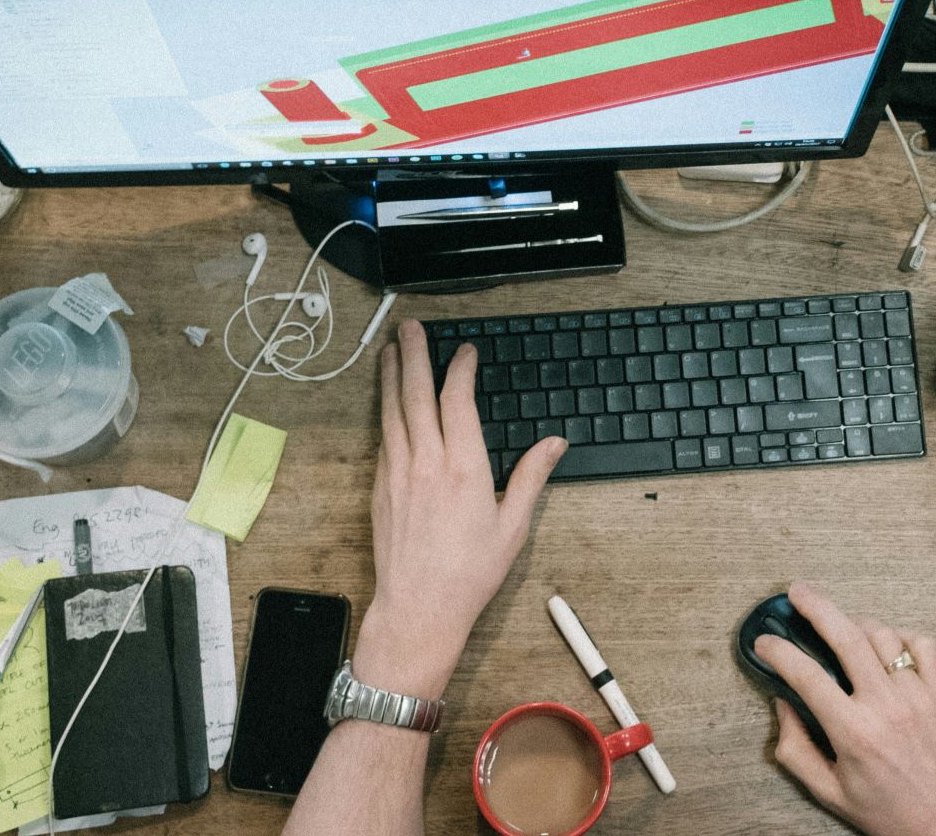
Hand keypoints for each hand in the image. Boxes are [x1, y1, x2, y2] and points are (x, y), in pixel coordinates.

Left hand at [354, 320, 565, 696]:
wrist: (418, 608)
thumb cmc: (468, 574)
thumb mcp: (513, 527)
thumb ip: (532, 478)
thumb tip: (555, 444)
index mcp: (465, 470)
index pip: (458, 401)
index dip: (460, 370)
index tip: (465, 352)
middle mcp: (427, 464)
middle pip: (416, 395)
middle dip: (414, 355)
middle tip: (410, 327)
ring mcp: (398, 474)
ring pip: (393, 411)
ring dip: (392, 376)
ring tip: (392, 349)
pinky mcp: (380, 488)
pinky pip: (383, 437)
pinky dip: (385, 410)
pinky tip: (387, 400)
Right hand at [759, 583, 935, 835]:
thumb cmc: (891, 814)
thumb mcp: (830, 792)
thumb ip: (796, 750)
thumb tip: (782, 707)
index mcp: (853, 733)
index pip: (806, 675)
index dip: (778, 651)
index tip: (765, 642)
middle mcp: (886, 706)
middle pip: (846, 635)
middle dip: (815, 606)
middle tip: (797, 593)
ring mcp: (918, 695)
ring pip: (882, 634)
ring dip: (856, 623)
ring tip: (840, 627)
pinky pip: (921, 645)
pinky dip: (900, 637)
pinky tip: (885, 646)